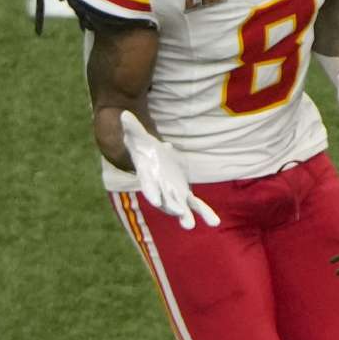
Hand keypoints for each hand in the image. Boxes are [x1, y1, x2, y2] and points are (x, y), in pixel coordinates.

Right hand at [120, 111, 219, 229]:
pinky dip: (205, 213)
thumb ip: (132, 128)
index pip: (149, 186)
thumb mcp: (138, 136)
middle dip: (174, 208)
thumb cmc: (142, 147)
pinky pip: (196, 205)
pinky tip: (214, 222)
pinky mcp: (184, 194)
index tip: (156, 201)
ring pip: (182, 206)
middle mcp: (160, 189)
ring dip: (188, 215)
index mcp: (148, 177)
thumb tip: (123, 114)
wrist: (150, 158)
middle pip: (167, 200)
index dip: (153, 192)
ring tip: (193, 225)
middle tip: (183, 217)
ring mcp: (173, 193)